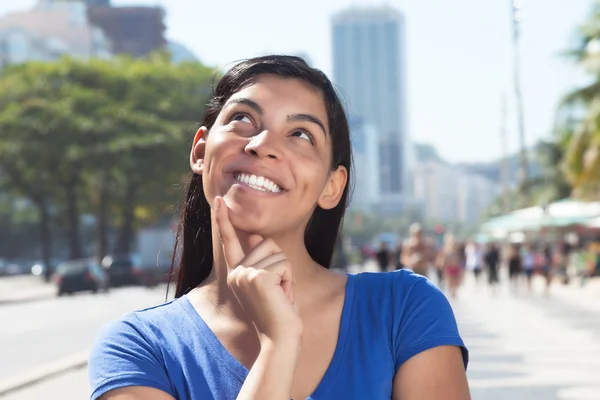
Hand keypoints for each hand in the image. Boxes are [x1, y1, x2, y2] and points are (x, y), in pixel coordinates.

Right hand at [214, 196, 301, 343]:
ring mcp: (244, 274)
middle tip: (279, 292)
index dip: (224, 219)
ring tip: (280, 296)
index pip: (230, 240)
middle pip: (268, 243)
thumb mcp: (271, 283)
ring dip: (287, 275)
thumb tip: (259, 235)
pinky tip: (282, 297)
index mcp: (236, 273)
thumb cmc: (279, 313)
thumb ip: (263, 260)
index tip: (219, 199)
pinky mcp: (257, 277)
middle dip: (282, 266)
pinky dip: (289, 280)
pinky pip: (284, 264)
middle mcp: (236, 272)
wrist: (280, 339)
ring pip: (279, 254)